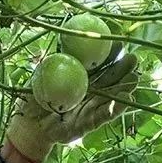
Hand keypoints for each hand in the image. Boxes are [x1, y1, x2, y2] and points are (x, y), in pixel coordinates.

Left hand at [6, 44, 137, 162]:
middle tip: (134, 59)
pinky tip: (127, 99)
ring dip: (124, 88)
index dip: (108, 55)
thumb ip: (54, 60)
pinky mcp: (87, 125)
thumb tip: (63, 37)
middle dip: (122, 69)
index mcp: (79, 78)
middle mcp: (88, 93)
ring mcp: (89, 108)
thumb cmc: (33, 99)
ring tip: (134, 77)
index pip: (97, 64)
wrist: (27, 125)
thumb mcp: (41, 76)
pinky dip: (115, 109)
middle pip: (109, 80)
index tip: (118, 43)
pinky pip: (103, 116)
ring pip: (110, 97)